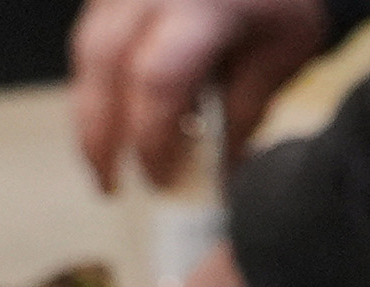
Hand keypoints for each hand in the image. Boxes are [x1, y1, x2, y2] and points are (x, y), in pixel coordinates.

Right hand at [69, 0, 329, 191]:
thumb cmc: (281, 4)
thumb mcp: (281, 58)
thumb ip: (245, 113)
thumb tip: (219, 176)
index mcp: (205, 7)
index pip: (158, 80)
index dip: (151, 137)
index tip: (160, 180)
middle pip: (106, 64)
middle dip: (100, 134)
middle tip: (110, 185)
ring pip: (88, 51)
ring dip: (90, 114)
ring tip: (103, 164)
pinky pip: (91, 39)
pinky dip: (98, 87)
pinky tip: (112, 123)